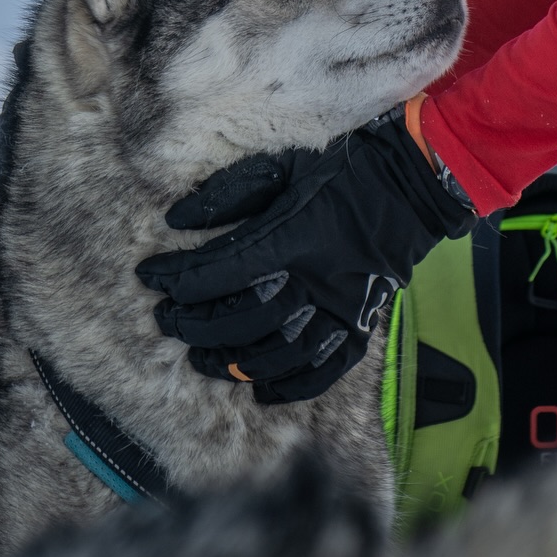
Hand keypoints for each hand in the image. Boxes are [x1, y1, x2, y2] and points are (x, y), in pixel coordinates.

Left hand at [136, 105, 475, 403]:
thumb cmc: (336, 172)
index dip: (178, 277)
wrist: (406, 187)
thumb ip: (227, 193)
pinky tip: (258, 389)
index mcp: (294, 234)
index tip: (150, 276)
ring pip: (277, 353)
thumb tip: (175, 219)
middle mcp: (317, 279)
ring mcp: (342, 309)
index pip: (221, 269)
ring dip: (231, 361)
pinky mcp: (361, 326)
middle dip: (195, 323)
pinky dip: (289, 386)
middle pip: (242, 318)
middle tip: (166, 319)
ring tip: (199, 358)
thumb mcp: (279, 167)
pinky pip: (324, 372)